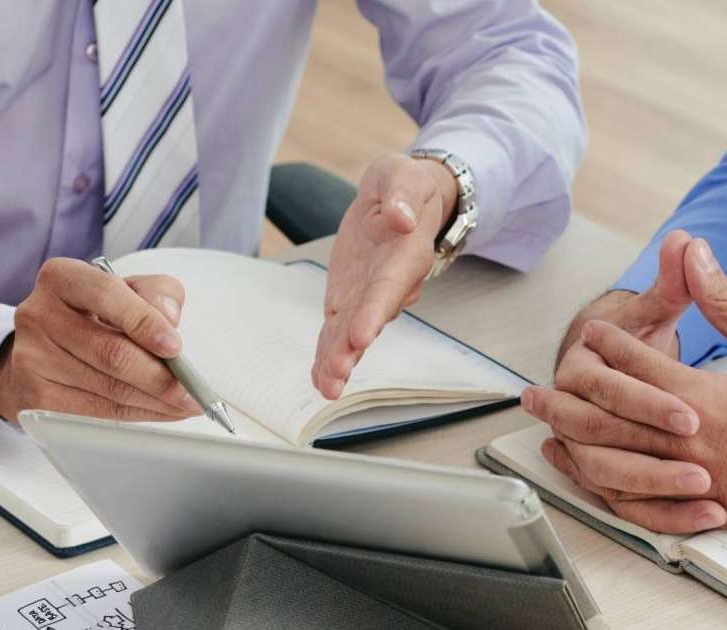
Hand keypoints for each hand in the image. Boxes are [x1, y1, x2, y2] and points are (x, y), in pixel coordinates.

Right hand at [0, 258, 201, 422]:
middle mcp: (39, 315)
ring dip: (155, 401)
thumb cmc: (96, 314)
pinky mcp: (36, 397)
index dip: (145, 323)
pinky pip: (97, 412)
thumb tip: (169, 318)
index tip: (175, 347)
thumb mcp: (129, 290)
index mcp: (62, 278)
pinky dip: (137, 414)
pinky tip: (161, 411)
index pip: (107, 295)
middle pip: (110, 352)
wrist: (46, 348)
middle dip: (159, 376)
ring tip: (184, 403)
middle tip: (191, 389)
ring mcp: (32, 358)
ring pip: (108, 388)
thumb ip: (156, 293)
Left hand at [312, 153, 457, 398]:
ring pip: (352, 333)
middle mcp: (390, 284)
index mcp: (405, 255)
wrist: (401, 200)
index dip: (374, 312)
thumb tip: (399, 217)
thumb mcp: (404, 175)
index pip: (388, 287)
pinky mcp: (350, 299)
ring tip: (326, 386)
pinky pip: (338, 330)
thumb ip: (403, 194)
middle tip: (336, 373)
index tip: (361, 335)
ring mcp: (369, 296)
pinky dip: (328, 354)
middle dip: (352, 349)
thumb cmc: (405, 186)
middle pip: (369, 320)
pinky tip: (320, 378)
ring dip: (338, 359)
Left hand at [530, 238, 726, 536]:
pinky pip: (638, 504)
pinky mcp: (702, 511)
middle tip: (531, 389)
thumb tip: (695, 251)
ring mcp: (694, 483)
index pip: (637, 366)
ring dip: (572, 442)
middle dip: (566, 399)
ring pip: (614, 463)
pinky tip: (584, 471)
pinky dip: (603, 487)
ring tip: (544, 427)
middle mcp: (692, 444)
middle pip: (608, 419)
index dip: (610, 343)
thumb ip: (725, 300)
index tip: (591, 328)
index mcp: (707, 399)